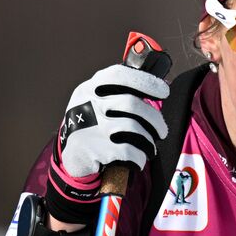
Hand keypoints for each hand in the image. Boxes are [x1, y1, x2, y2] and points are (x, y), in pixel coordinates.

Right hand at [46, 64, 168, 223]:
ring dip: (148, 142)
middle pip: (132, 104)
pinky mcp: (93, 149)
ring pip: (134, 129)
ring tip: (150, 148)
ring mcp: (90, 127)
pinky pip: (128, 151)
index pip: (119, 75)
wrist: (71, 157)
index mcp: (90, 89)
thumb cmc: (93, 126)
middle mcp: (88, 104)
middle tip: (162, 131)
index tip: (164, 91)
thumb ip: (119, 93)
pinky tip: (138, 159)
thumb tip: (157, 88)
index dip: (145, 81)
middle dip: (155, 119)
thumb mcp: (96, 102)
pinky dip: (139, 157)